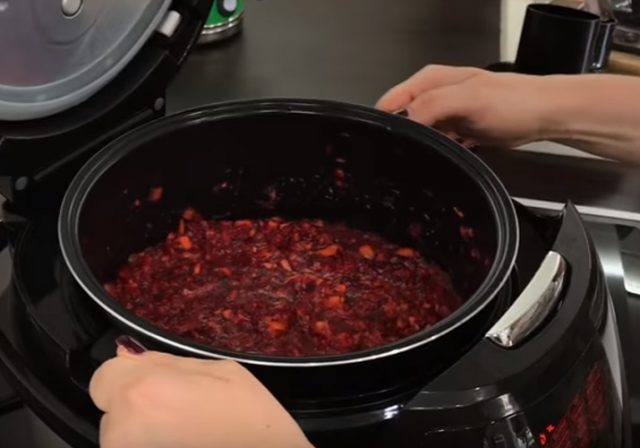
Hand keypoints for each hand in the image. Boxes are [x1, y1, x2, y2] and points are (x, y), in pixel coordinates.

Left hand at [90, 346, 312, 447]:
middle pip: (110, 410)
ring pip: (120, 438)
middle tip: (177, 416)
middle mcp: (121, 428)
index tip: (157, 389)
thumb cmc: (252, 419)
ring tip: (183, 437)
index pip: (104, 376)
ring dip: (141, 435)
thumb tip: (130, 356)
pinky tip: (181, 445)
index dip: (130, 379)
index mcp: (143, 389)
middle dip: (135, 409)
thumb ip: (168, 362)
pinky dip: (152, 445)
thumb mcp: (221, 371)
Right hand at [376, 65, 553, 147]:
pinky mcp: (456, 130)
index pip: (390, 102)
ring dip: (420, 148)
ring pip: (418, 135)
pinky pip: (436, 144)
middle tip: (407, 158)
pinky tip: (444, 159)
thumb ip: (430, 107)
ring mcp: (445, 114)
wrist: (544, 116)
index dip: (385, 123)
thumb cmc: (513, 102)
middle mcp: (433, 95)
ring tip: (428, 159)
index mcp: (428, 81)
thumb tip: (402, 121)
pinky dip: (437, 153)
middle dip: (402, 139)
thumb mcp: (467, 100)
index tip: (387, 145)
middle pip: (401, 120)